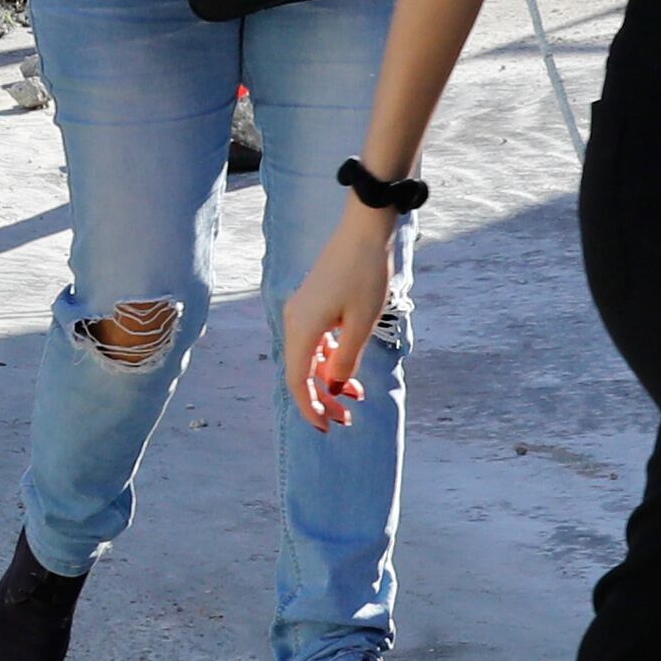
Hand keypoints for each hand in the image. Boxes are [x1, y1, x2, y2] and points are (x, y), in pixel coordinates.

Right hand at [278, 205, 399, 429]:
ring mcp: (302, 311)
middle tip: (348, 419)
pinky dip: (330, 358)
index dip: (310, 409)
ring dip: (330, 379)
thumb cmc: (366, 274)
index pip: (297, 381)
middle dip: (323, 399)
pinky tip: (349, 364)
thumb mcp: (362, 323)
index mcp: (302, 328)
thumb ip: (346, 360)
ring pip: (309, 357)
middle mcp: (295, 321)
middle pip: (301, 372)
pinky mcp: (312, 304)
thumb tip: (335, 387)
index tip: (326, 428)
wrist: (363, 232)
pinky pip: (315, 341)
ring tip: (357, 396)